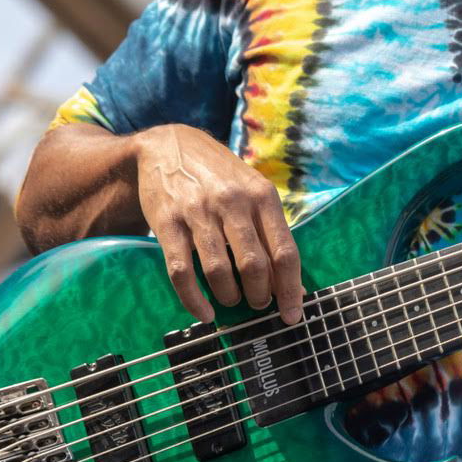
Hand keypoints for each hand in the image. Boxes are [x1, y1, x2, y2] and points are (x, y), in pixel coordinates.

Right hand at [133, 124, 302, 324]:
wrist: (168, 146)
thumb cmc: (220, 176)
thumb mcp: (253, 190)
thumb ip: (272, 231)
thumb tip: (293, 284)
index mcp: (262, 196)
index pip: (284, 252)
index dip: (291, 289)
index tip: (292, 315)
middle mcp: (232, 203)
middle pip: (254, 266)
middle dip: (259, 296)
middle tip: (257, 304)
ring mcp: (198, 212)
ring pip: (219, 271)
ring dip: (229, 297)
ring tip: (231, 301)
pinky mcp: (167, 222)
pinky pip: (182, 271)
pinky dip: (194, 299)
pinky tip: (203, 312)